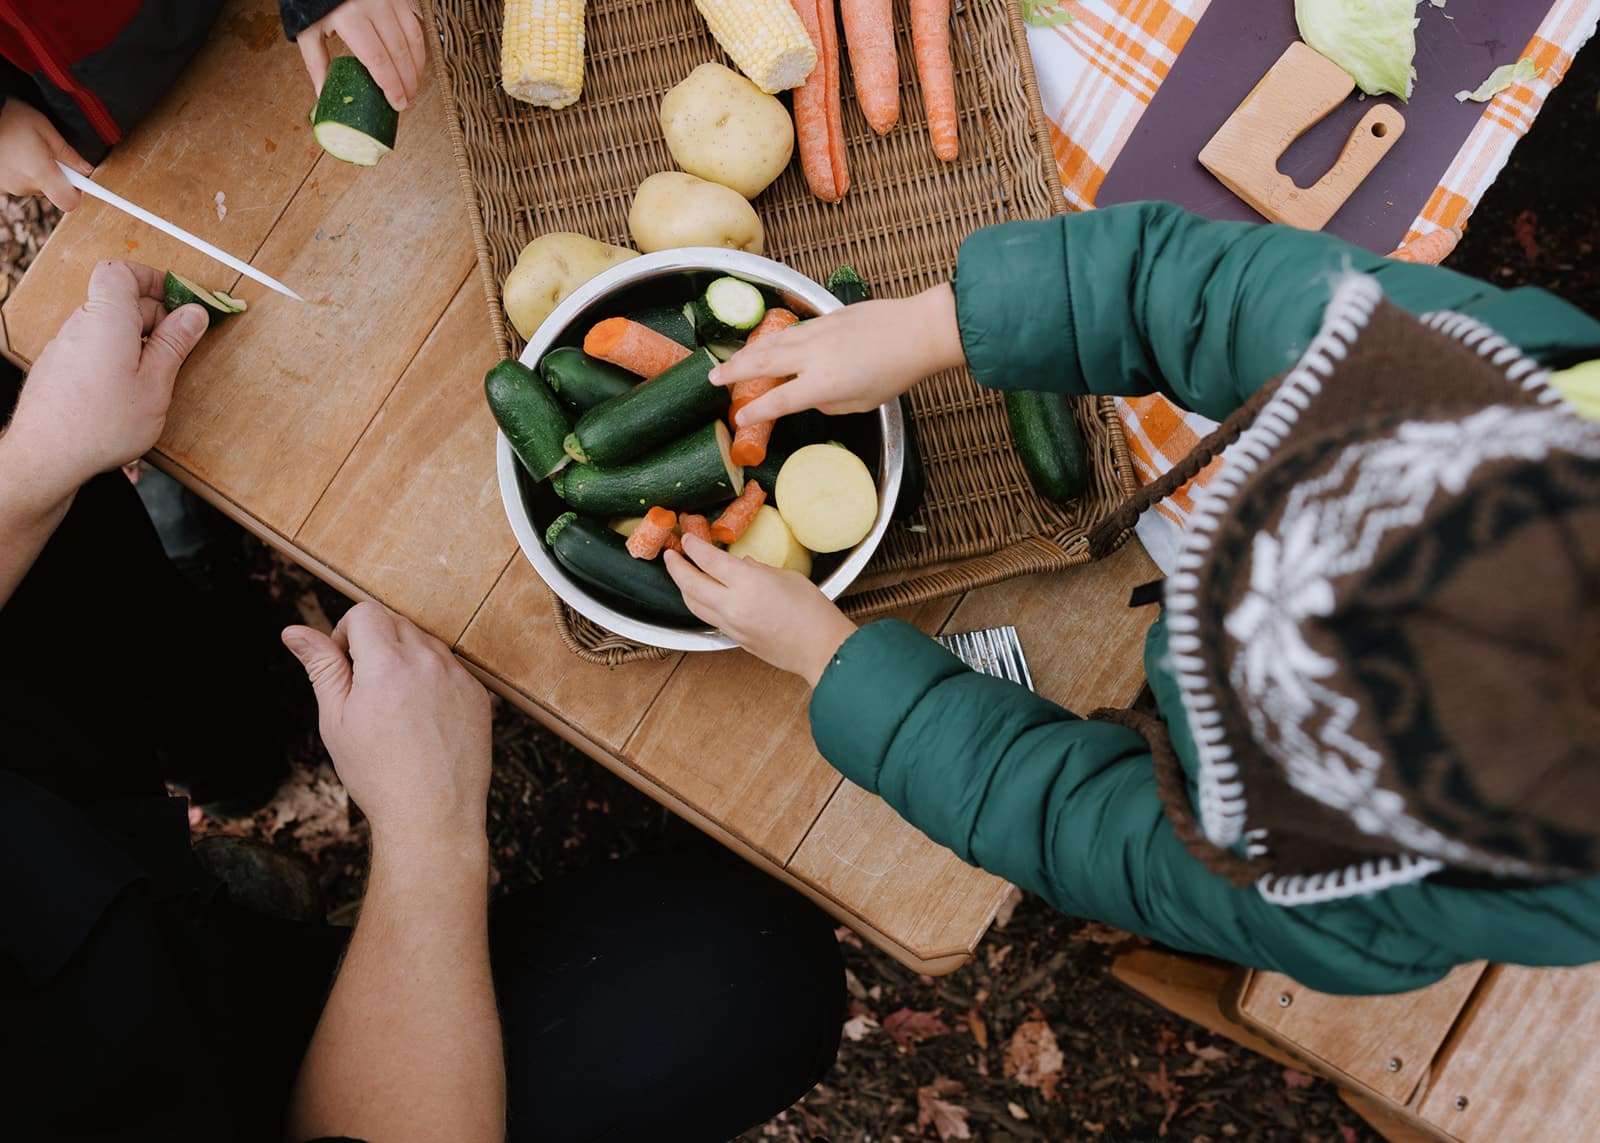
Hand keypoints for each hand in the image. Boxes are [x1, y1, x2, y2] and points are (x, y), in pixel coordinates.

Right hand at [0, 99, 92, 210]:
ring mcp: (7, 187)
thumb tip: (86, 170)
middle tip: (46, 152)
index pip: (69, 202)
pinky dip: (19, 171)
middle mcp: (23, 185)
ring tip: (24, 148)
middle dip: (54, 175)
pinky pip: (17, 182)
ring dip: (35, 171)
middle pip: (51, 191)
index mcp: (40, 173)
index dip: (76, 193)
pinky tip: (12, 154)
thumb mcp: (44, 128)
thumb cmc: (10, 116)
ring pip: (33, 185)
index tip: (81, 182)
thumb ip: (67, 153)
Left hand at [3, 260, 207, 511]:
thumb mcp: (155, 384)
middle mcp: (81, 325)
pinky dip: (117, 355)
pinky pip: (94, 346)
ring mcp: (66, 345)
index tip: (179, 299)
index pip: (121, 271)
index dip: (152, 278)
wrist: (46, 456)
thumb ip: (175, 344)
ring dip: (137, 340)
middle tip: (182, 344)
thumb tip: (193, 314)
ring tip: (156, 374)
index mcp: (107, 319)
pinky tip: (128, 388)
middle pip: (119, 301)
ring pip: (108, 326)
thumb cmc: (101, 423)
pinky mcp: (59, 366)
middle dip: (155, 315)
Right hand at [282, 602, 492, 858]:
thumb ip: (321, 667)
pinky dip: (433, 680)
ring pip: (425, 643)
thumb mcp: (336, 718)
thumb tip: (295, 631)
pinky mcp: (478, 695)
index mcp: (388, 662)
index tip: (344, 664)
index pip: (365, 612)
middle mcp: (428, 660)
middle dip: (374, 642)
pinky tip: (421, 718)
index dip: (345, 632)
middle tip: (365, 690)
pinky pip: (451, 669)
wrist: (432, 815)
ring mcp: (459, 677)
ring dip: (406, 659)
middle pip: (396, 622)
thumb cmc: (377, 772)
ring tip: (395, 708)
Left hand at [299, 0, 426, 111]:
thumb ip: (317, 62)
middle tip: (407, 101)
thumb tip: (323, 94)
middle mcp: (373, 6)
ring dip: (416, 68)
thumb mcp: (308, 29)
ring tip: (413, 86)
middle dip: (407, 83)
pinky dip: (418, 48)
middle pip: (399, 54)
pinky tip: (414, 63)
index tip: (397, 103)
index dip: (391, 86)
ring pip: (413, 40)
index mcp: (350, 18)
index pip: (378, 60)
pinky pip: (415, 25)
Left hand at [665, 535, 856, 685]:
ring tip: (682, 575)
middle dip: (676, 567)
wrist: (821, 649)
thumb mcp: (787, 577)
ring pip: (694, 604)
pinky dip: (700, 604)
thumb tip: (742, 565)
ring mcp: (731, 624)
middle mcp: (732, 604)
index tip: (687, 538)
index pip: (708, 559)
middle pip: (690, 583)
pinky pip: (708, 618)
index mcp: (747, 582)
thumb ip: (759, 569)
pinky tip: (704, 596)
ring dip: (683, 588)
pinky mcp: (735, 639)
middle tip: (670, 554)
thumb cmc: (812, 611)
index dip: (693, 546)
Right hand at [710, 283, 964, 426]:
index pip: (779, 400)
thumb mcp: (860, 403)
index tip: (739, 419)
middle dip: (734, 372)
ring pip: (772, 342)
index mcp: (824, 383)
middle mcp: (815, 355)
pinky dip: (769, 339)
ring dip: (746, 352)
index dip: (756, 411)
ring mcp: (818, 332)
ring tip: (727, 361)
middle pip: (764, 363)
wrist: (918, 331)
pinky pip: (789, 330)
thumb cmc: (895, 373)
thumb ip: (828, 403)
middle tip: (712, 378)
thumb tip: (809, 397)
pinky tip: (762, 344)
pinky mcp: (825, 317)